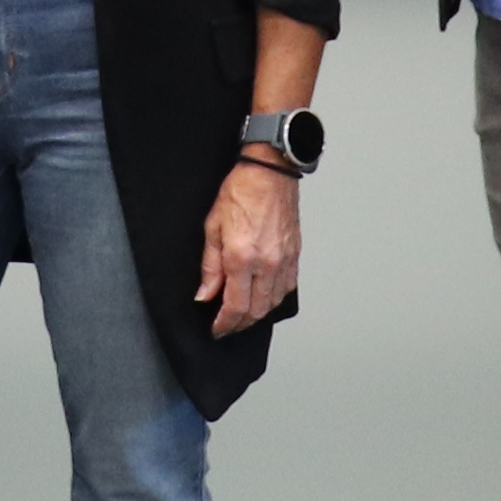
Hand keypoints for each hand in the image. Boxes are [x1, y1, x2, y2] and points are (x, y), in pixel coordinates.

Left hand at [197, 158, 303, 336]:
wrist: (270, 172)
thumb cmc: (241, 191)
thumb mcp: (213, 227)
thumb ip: (210, 267)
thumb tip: (206, 294)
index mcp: (242, 257)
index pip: (235, 306)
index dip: (225, 324)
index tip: (217, 329)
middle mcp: (266, 263)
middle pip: (256, 311)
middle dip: (240, 324)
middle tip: (227, 326)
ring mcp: (283, 260)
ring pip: (273, 303)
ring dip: (257, 314)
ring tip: (243, 315)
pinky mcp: (294, 255)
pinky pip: (286, 288)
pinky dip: (273, 299)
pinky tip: (263, 298)